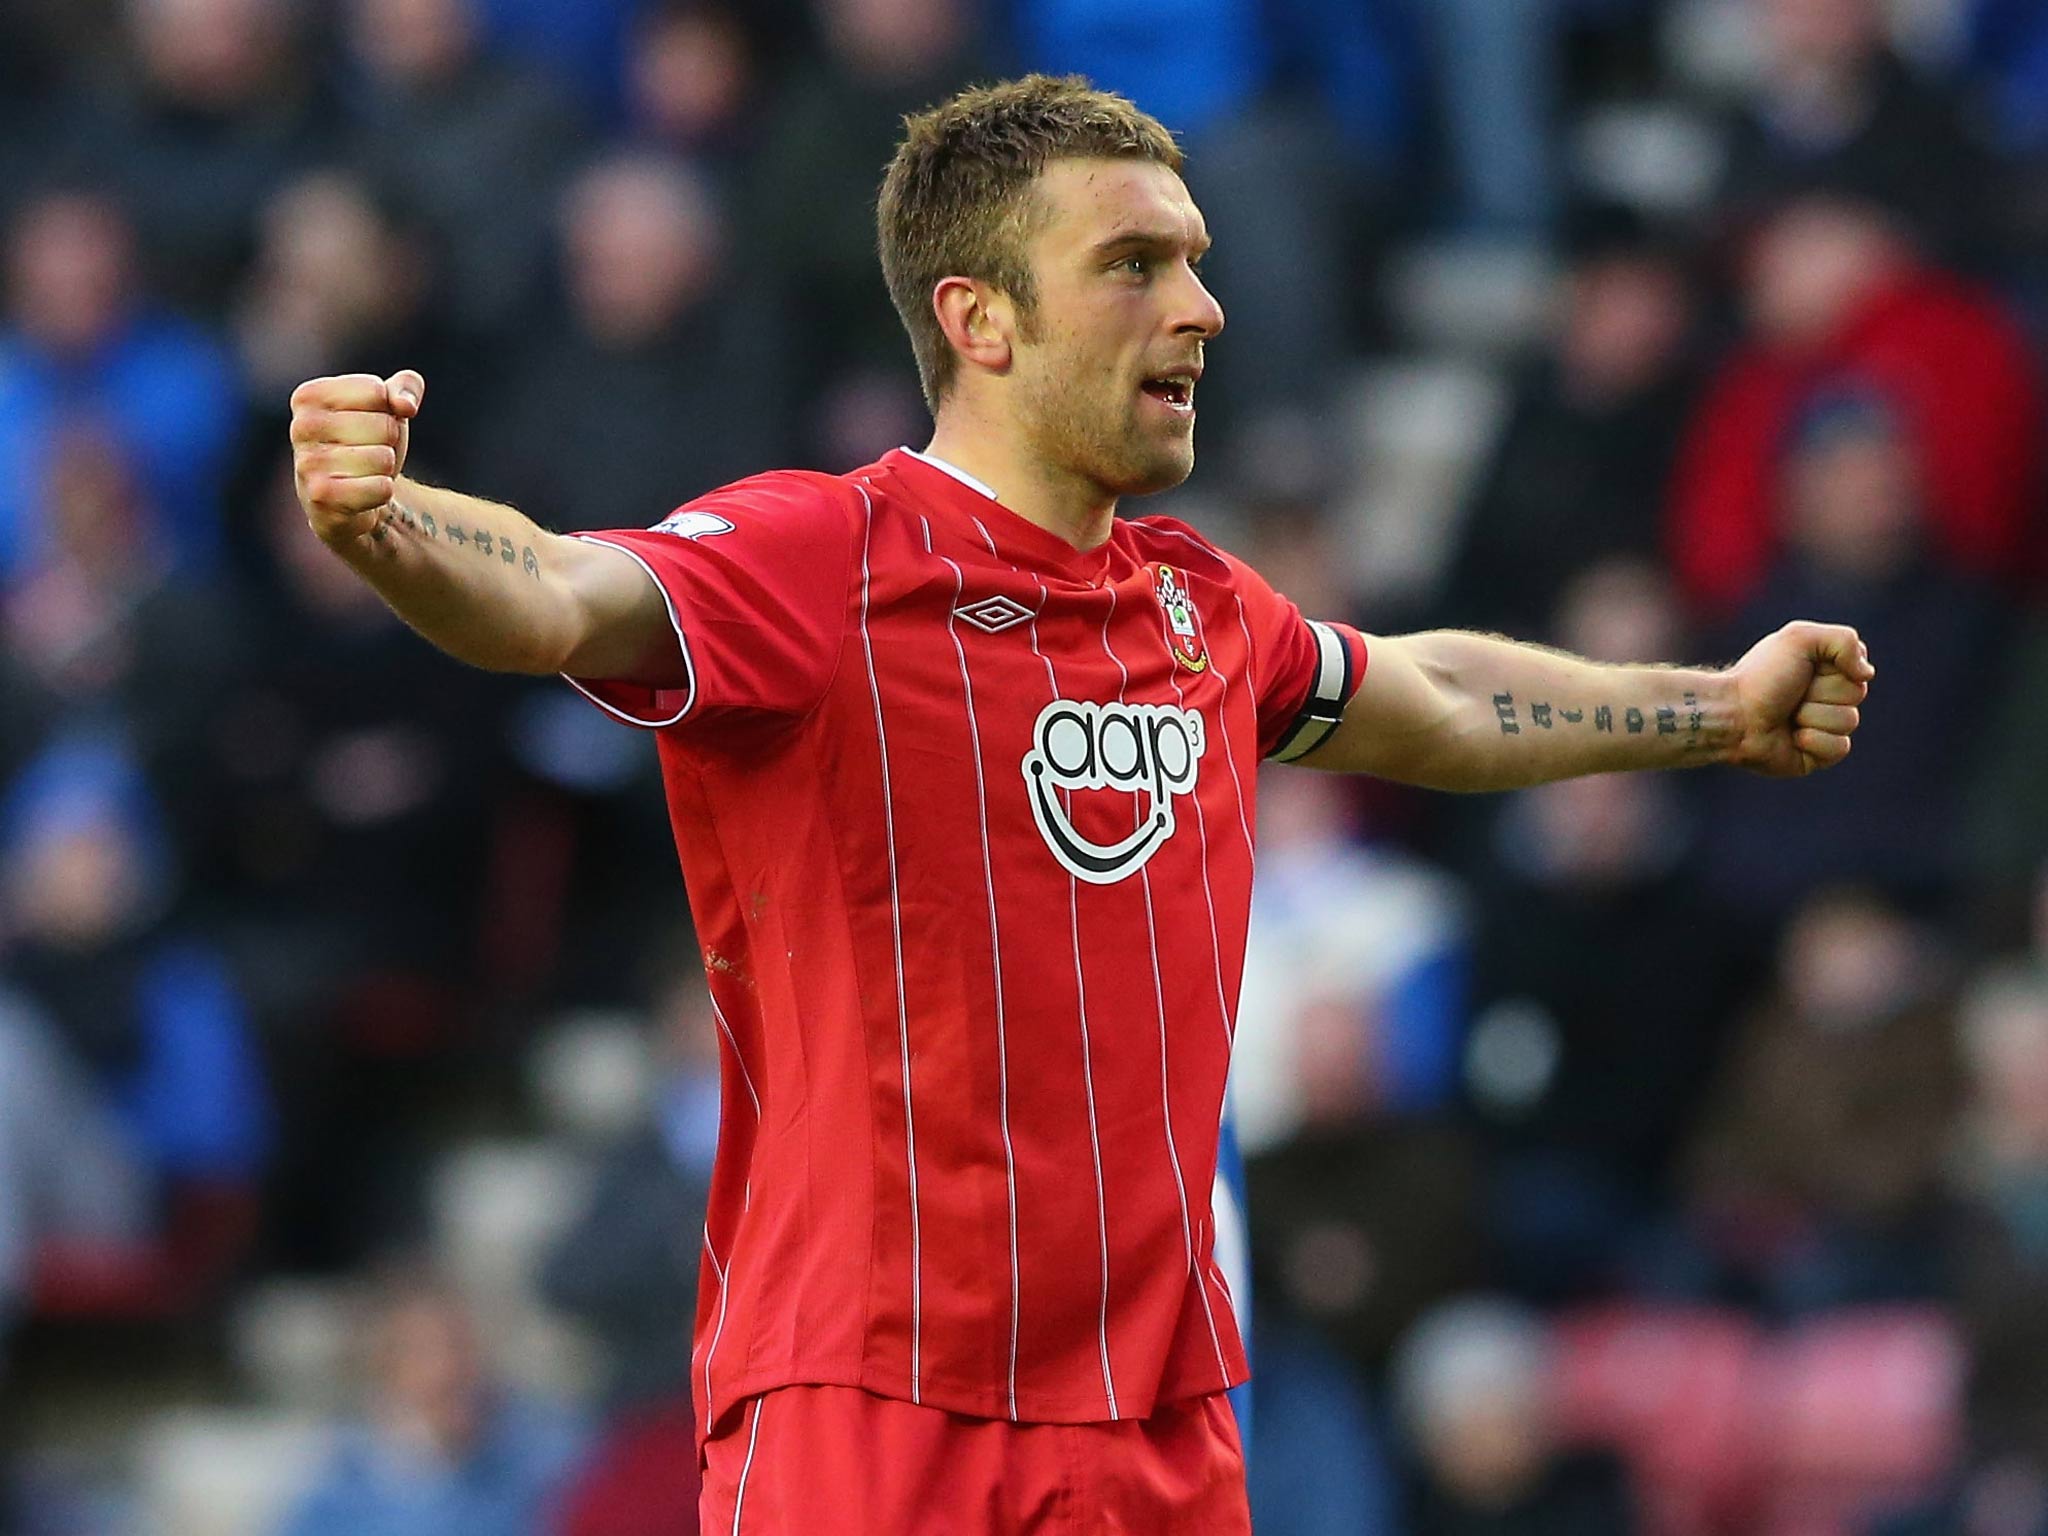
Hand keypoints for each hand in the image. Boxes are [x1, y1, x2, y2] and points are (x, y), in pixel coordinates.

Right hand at [289, 370, 424, 547]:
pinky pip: (381, 488)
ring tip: (364, 472)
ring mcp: (307, 464)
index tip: (369, 422)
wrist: (351, 499)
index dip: (388, 410)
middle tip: (368, 452)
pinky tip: (363, 494)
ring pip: (384, 458)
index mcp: (309, 396)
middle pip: (384, 426)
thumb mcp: (388, 407)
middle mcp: (301, 427)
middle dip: (389, 442)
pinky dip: (383, 491)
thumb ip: (406, 387)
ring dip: (385, 469)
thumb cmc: (367, 443)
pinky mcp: (321, 497)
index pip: (377, 391)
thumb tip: (406, 405)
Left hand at [1727, 620, 1873, 776]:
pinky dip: (1814, 741)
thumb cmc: (1761, 677)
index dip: (1835, 669)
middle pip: (1857, 695)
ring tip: (1787, 716)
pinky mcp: (1818, 755)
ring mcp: (1824, 727)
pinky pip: (1840, 748)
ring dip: (1813, 716)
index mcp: (1826, 670)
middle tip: (1791, 694)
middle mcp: (1828, 698)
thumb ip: (1844, 641)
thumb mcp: (1799, 638)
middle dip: (1821, 693)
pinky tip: (1792, 738)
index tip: (1804, 668)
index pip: (1859, 670)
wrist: (1731, 716)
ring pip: (1849, 721)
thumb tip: (1867, 673)